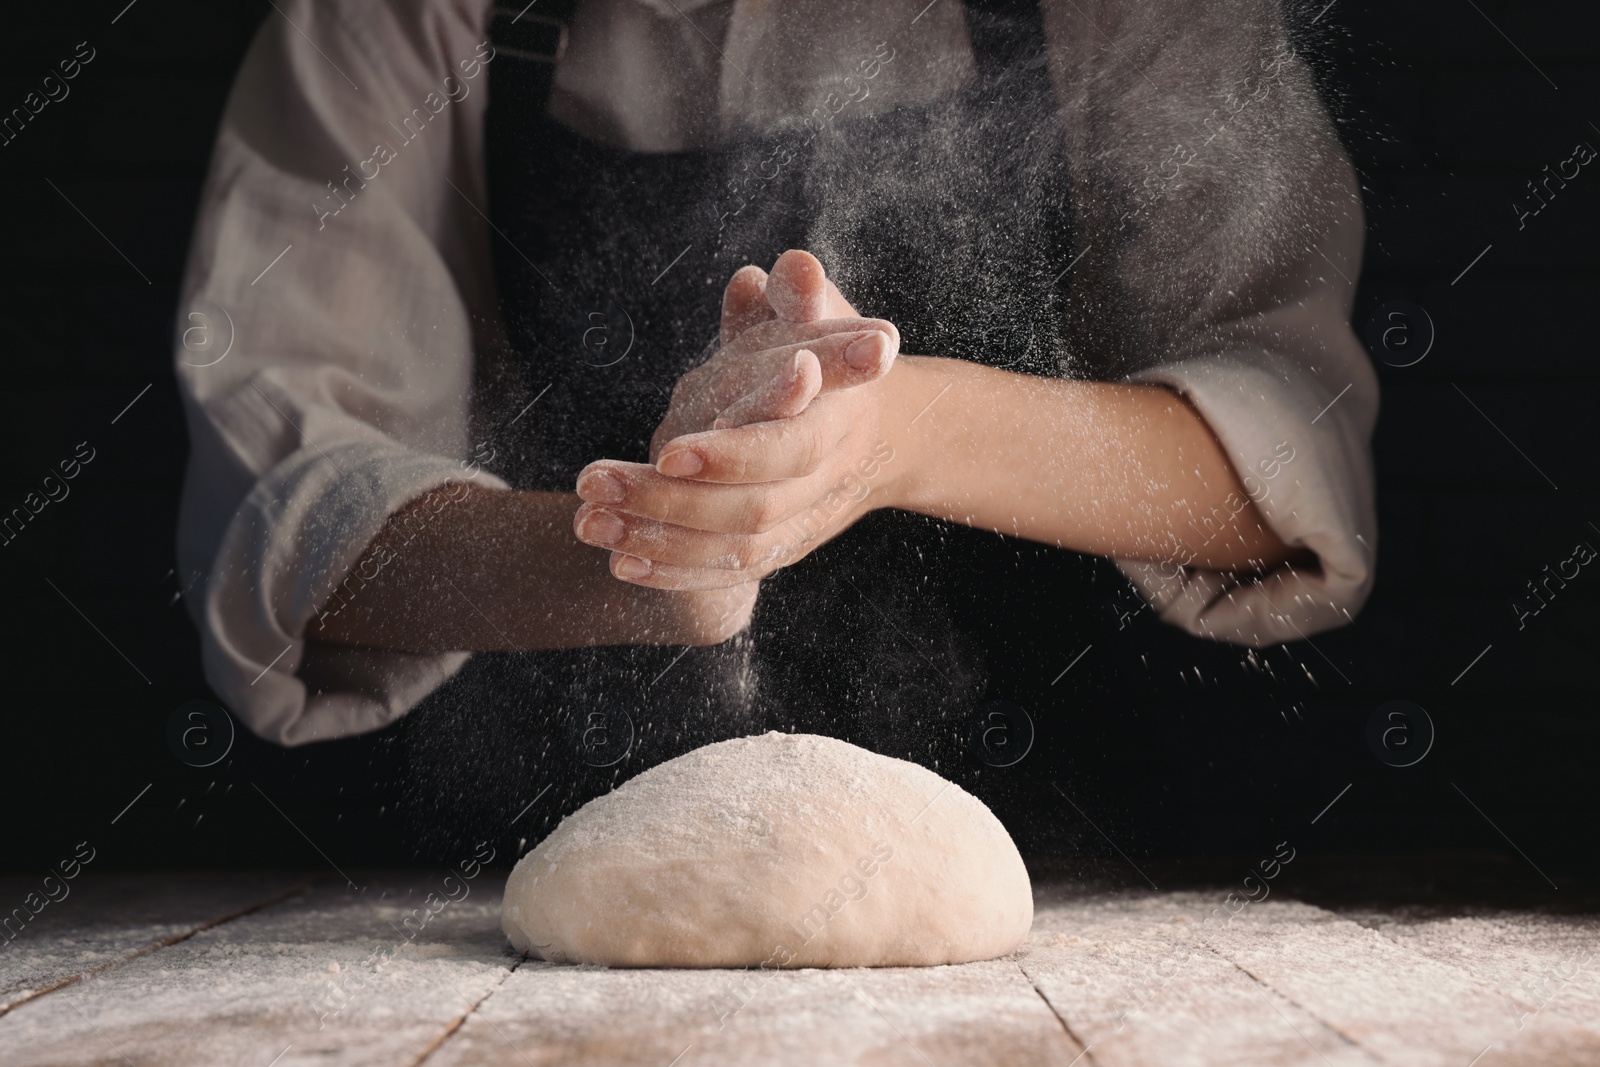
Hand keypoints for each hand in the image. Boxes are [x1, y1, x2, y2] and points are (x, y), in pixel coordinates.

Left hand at [573, 251, 913, 588]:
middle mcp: (825, 480)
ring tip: (588, 521)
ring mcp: (803, 521)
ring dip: (658, 541)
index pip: (791, 449)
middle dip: (672, 502)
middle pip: (754, 509)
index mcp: (838, 421)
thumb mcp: (821, 315)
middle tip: (594, 482)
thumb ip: (799, 295)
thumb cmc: (832, 353)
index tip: (667, 451)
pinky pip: (728, 574)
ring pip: (735, 548)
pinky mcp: (781, 548)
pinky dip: (675, 573)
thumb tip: (791, 269)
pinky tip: (618, 563)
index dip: (733, 457)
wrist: (879, 428)